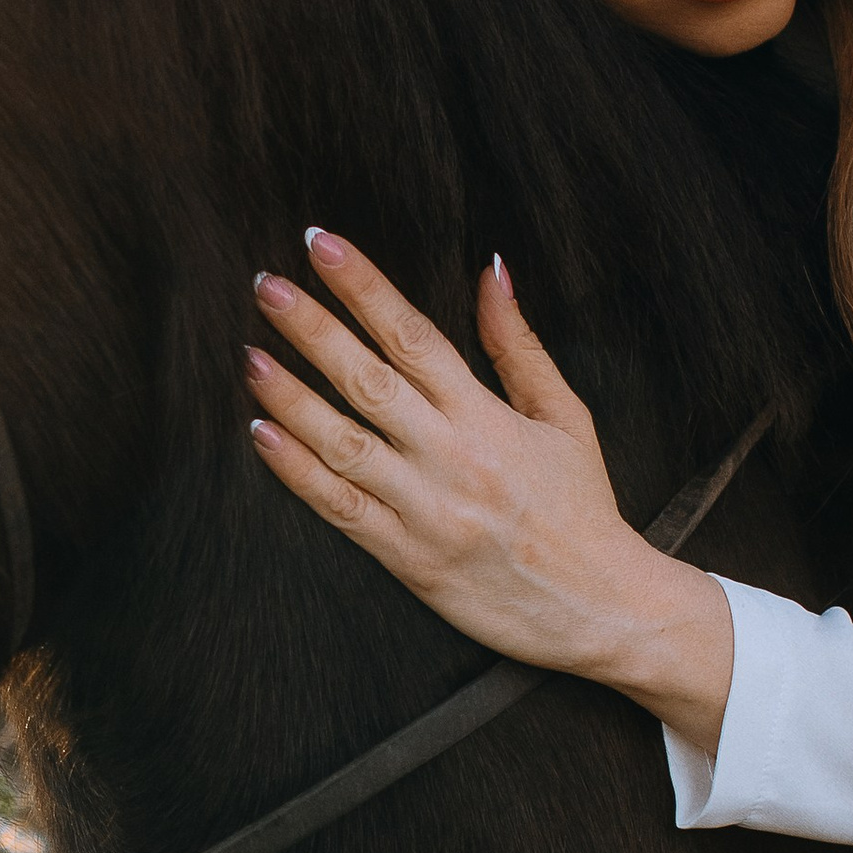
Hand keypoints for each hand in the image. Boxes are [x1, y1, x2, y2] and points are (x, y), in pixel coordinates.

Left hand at [245, 230, 735, 755]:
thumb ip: (518, 345)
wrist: (602, 607)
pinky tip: (261, 435)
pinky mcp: (409, 559)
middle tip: (265, 285)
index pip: (413, 334)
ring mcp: (426, 509)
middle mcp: (452, 455)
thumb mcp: (565, 416)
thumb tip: (491, 270)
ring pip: (344, 442)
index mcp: (486, 416)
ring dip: (291, 396)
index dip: (363, 286)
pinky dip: (297, 472)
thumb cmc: (583, 509)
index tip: (321, 245)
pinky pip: (341, 509)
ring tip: (250, 357)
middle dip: (312, 327)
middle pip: (368, 379)